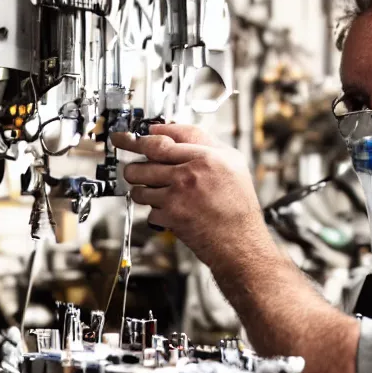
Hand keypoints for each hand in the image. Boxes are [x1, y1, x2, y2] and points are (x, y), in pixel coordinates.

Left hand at [111, 124, 271, 267]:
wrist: (239, 241)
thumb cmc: (238, 205)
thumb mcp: (233, 163)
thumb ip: (205, 143)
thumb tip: (174, 132)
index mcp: (206, 157)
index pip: (164, 139)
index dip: (144, 138)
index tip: (136, 138)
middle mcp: (190, 173)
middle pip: (145, 159)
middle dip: (134, 162)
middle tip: (132, 166)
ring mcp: (177, 195)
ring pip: (140, 185)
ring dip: (141, 189)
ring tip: (152, 192)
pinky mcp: (170, 216)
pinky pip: (148, 210)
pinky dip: (155, 212)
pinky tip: (168, 211)